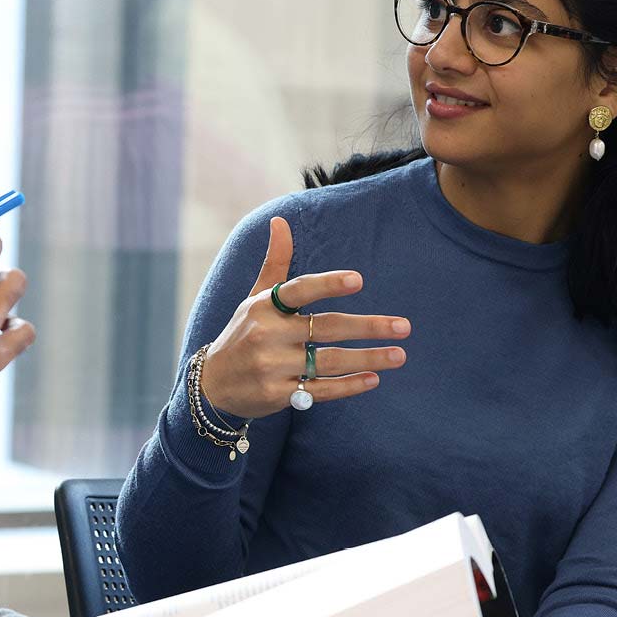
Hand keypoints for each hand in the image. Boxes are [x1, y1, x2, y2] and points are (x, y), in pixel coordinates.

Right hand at [197, 217, 409, 418]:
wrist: (213, 384)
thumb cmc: (242, 333)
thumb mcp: (254, 297)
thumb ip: (275, 262)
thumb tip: (280, 221)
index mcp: (264, 307)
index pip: (299, 291)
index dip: (328, 284)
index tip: (358, 280)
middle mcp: (268, 335)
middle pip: (326, 328)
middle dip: (368, 327)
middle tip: (403, 326)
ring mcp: (274, 367)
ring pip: (330, 361)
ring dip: (368, 358)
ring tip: (399, 354)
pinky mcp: (279, 395)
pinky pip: (321, 390)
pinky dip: (348, 386)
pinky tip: (373, 379)